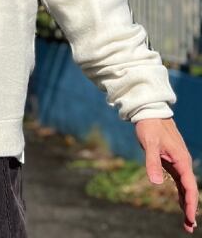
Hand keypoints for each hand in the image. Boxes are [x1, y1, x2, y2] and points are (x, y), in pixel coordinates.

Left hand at [135, 117, 198, 232]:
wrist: (149, 113)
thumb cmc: (149, 127)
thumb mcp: (149, 144)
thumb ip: (152, 162)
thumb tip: (155, 183)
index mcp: (181, 160)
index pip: (189, 186)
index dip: (190, 203)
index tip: (190, 218)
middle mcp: (182, 163)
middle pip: (189, 190)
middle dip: (190, 208)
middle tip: (188, 227)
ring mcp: (177, 162)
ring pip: (185, 187)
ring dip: (186, 203)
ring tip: (186, 222)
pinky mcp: (170, 161)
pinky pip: (178, 181)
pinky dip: (180, 193)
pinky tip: (179, 203)